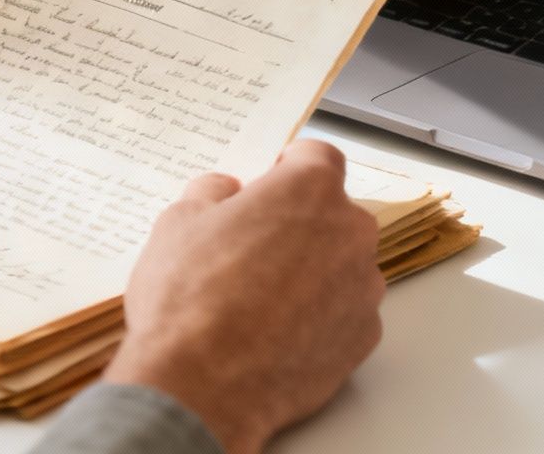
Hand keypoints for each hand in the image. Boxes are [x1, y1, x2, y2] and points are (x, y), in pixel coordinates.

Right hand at [104, 140, 383, 453]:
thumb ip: (211, 194)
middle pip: (332, 213)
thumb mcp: (179, 222)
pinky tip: (276, 332)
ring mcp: (363, 288)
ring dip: (312, 272)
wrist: (201, 387)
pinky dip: (320, 317)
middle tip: (252, 247)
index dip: (287, 168)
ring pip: (342, 265)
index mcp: (309, 189)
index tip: (269, 183)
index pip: (316, 156)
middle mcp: (350, 232)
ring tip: (260, 299)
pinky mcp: (364, 338)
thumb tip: (224, 192)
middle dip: (299, 223)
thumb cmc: (189, 301)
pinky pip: (345, 313)